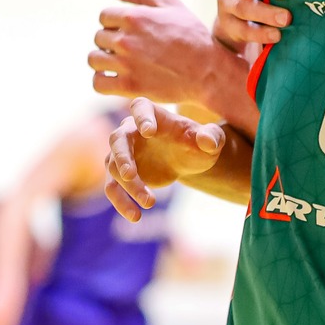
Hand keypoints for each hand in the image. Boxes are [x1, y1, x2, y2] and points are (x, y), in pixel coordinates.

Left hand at [88, 0, 230, 105]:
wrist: (208, 71)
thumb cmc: (192, 35)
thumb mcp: (172, 5)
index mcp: (133, 16)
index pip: (104, 16)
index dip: (115, 23)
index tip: (129, 32)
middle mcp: (125, 39)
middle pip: (98, 37)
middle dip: (111, 42)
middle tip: (130, 49)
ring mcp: (126, 64)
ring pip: (93, 59)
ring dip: (104, 60)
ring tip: (120, 63)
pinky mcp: (129, 87)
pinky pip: (98, 83)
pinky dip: (102, 81)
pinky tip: (115, 78)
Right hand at [105, 99, 223, 221]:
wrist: (186, 160)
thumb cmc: (197, 143)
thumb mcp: (211, 140)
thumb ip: (211, 137)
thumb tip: (206, 140)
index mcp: (153, 115)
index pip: (140, 108)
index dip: (141, 118)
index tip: (149, 131)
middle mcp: (131, 131)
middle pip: (117, 139)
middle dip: (122, 157)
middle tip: (130, 175)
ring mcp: (123, 153)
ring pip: (114, 168)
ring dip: (129, 187)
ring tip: (150, 203)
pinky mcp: (121, 174)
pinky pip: (113, 188)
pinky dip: (121, 202)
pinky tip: (136, 216)